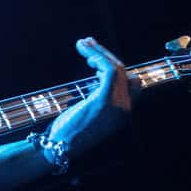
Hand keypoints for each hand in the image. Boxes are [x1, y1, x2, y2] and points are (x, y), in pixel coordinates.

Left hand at [47, 36, 135, 156]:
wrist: (60, 148)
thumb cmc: (69, 133)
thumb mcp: (90, 114)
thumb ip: (99, 99)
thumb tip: (97, 80)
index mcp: (123, 113)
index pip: (131, 83)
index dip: (115, 67)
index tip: (96, 58)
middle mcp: (125, 109)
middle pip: (125, 72)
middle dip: (106, 55)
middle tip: (88, 42)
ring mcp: (118, 105)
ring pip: (117, 68)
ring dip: (99, 52)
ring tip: (83, 44)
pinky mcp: (105, 100)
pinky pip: (108, 70)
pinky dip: (97, 56)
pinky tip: (85, 52)